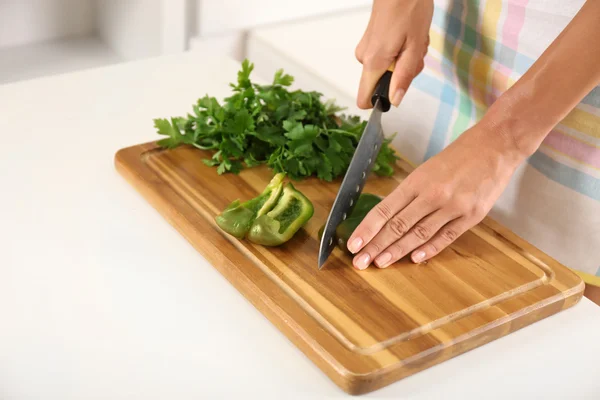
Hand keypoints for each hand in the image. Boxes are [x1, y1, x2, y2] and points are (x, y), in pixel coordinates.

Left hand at [347, 122, 524, 268]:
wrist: (496, 145)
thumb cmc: (458, 156)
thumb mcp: (426, 169)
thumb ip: (410, 194)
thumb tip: (387, 218)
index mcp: (417, 181)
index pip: (384, 210)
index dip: (367, 229)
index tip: (353, 244)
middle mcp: (432, 194)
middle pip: (398, 226)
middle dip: (376, 246)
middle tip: (360, 262)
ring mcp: (453, 207)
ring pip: (419, 234)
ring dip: (397, 251)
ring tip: (380, 263)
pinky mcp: (472, 216)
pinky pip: (446, 237)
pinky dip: (429, 249)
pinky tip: (414, 259)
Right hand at [355, 0, 432, 108]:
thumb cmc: (409, 8)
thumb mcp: (415, 46)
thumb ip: (404, 76)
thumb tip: (395, 100)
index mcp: (374, 62)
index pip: (364, 98)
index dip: (381, 101)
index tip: (398, 90)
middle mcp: (364, 58)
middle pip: (383, 83)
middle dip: (404, 73)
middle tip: (415, 52)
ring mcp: (366, 49)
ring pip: (387, 69)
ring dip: (405, 59)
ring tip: (413, 39)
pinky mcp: (371, 41)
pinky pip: (385, 57)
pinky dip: (401, 50)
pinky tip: (408, 35)